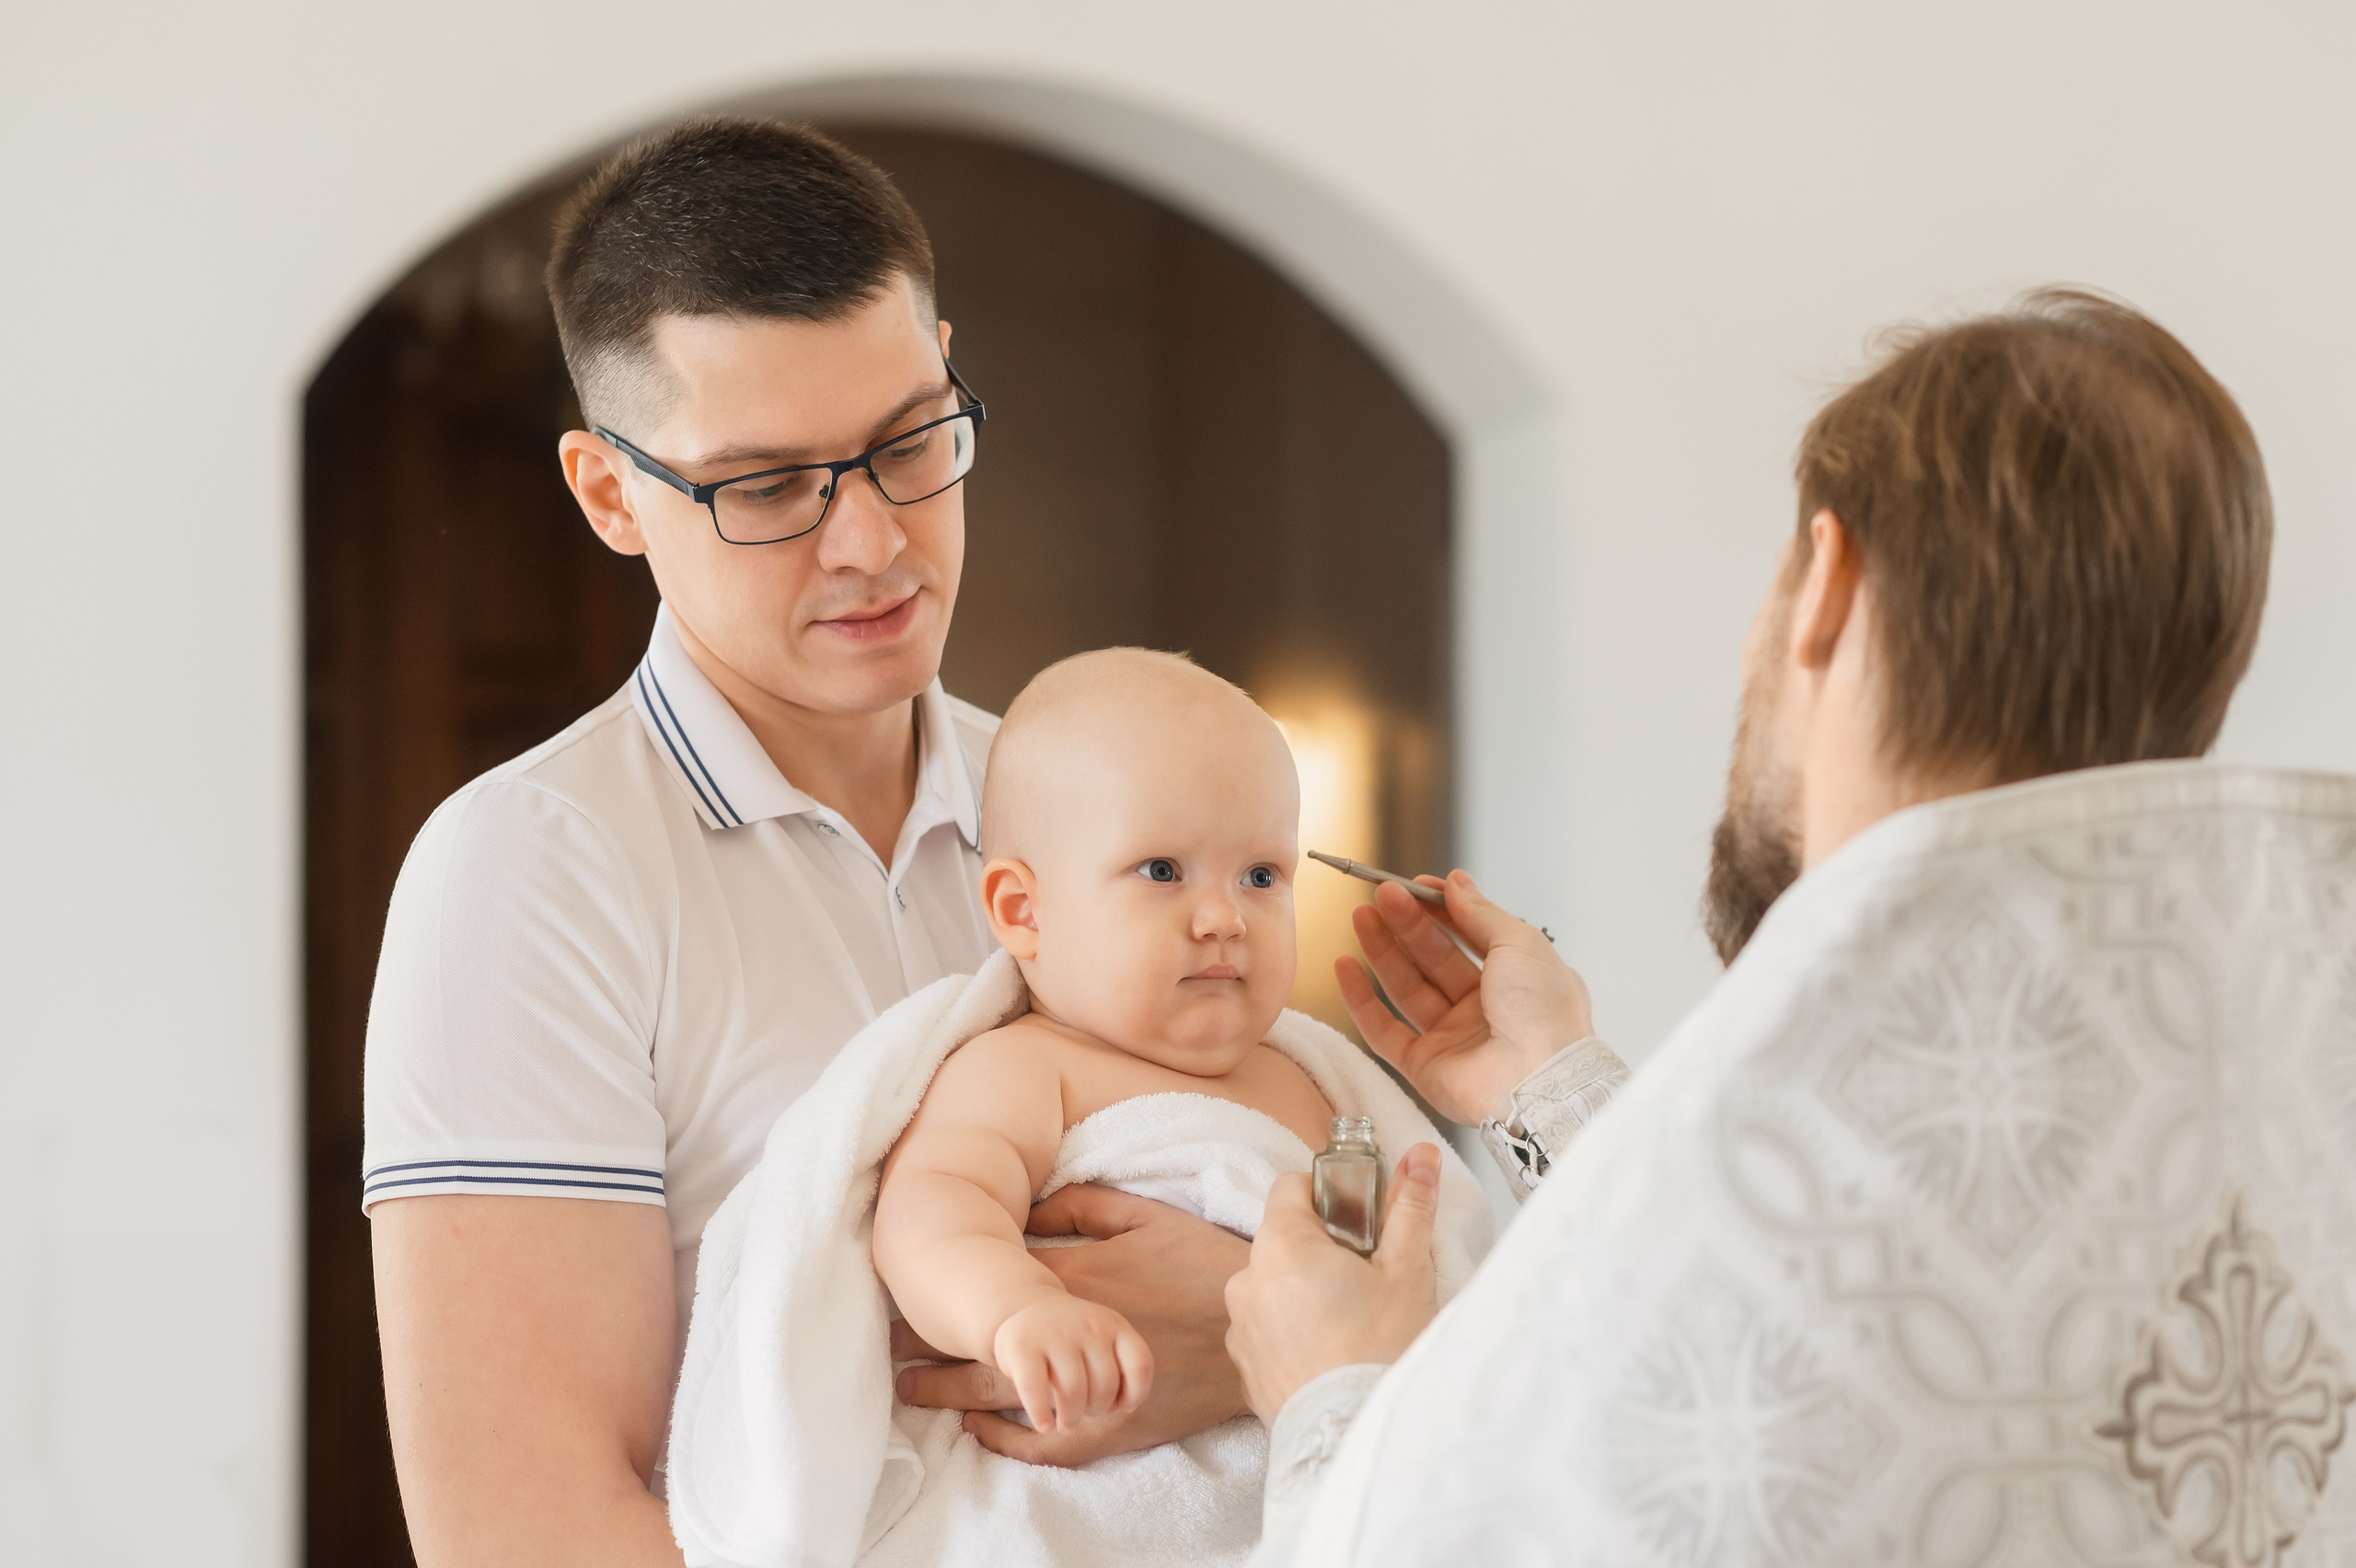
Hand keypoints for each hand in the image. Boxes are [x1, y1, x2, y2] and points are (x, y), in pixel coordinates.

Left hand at [894, 1185, 1250, 1464]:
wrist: (1261, 1324)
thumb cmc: (1204, 1262)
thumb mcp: (1145, 1214)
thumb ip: (1083, 1203)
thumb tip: (1035, 1200)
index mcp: (1072, 1277)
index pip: (987, 1284)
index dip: (940, 1287)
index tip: (903, 1283)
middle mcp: (1066, 1334)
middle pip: (976, 1344)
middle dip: (925, 1344)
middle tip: (886, 1343)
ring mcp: (1084, 1386)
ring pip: (996, 1394)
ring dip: (945, 1389)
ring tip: (907, 1385)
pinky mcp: (1107, 1427)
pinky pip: (1039, 1439)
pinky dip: (999, 1435)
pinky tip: (973, 1425)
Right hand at [990, 1294, 1152, 1432]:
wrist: (1024, 1304)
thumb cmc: (1070, 1337)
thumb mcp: (1102, 1337)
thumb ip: (1117, 1366)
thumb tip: (1119, 1407)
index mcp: (1114, 1325)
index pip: (1140, 1364)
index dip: (1135, 1394)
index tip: (1119, 1406)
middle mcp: (1088, 1326)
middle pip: (1105, 1385)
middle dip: (1097, 1409)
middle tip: (1084, 1413)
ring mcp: (1055, 1334)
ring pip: (1074, 1391)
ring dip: (1072, 1418)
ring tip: (1066, 1424)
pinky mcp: (1022, 1346)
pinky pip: (1035, 1389)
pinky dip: (1040, 1413)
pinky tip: (1044, 1425)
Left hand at [1224, 1144, 1443, 1423]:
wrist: (1356, 1436)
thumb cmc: (1381, 1351)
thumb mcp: (1407, 1270)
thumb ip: (1409, 1205)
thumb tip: (1420, 1156)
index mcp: (1280, 1245)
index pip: (1290, 1186)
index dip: (1327, 1194)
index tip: (1360, 1218)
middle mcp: (1247, 1281)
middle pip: (1283, 1239)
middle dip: (1322, 1249)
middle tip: (1368, 1276)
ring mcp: (1240, 1328)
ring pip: (1274, 1287)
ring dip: (1305, 1292)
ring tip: (1352, 1322)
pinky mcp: (1244, 1368)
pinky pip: (1268, 1330)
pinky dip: (1293, 1333)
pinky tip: (1331, 1352)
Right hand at [1336, 870, 1594, 1124]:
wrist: (1538, 1082)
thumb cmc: (1544, 1013)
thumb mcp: (1521, 943)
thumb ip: (1481, 913)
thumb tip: (1456, 882)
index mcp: (1516, 979)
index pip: (1470, 935)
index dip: (1443, 909)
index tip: (1416, 886)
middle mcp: (1485, 1008)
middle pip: (1435, 958)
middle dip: (1408, 924)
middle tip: (1383, 895)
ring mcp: (1453, 1038)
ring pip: (1407, 987)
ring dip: (1382, 950)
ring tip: (1361, 916)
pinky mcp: (1425, 1066)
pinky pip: (1384, 1030)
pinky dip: (1361, 1000)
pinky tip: (1345, 966)